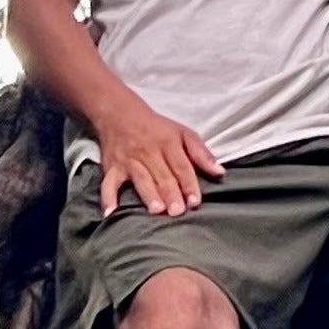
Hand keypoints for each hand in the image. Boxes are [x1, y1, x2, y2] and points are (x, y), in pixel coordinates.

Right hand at [95, 95, 224, 216]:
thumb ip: (202, 154)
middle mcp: (149, 152)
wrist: (120, 115)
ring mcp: (129, 161)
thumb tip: (220, 173)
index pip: (181, 166)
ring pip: (140, 178)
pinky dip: (108, 198)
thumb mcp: (183, 133)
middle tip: (178, 211)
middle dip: (171, 193)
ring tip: (156, 210)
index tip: (195, 201)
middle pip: (162, 174)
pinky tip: (111, 213)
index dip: (189, 183)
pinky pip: (108, 184)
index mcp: (169, 144)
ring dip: (148, 194)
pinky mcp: (112, 168)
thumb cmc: (157, 129)